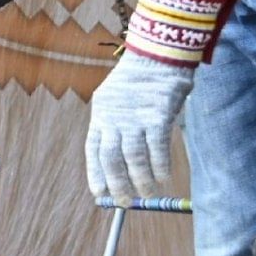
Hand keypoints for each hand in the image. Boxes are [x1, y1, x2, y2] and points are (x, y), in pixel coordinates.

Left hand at [85, 52, 194, 202]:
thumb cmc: (139, 82)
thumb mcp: (116, 100)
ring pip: (134, 157)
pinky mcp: (158, 115)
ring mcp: (135, 117)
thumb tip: (120, 162)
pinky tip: (163, 177)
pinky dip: (160, 165)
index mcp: (100, 114)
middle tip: (123, 202)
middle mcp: (114, 117)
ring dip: (141, 179)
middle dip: (117, 183)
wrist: (157, 54)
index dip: (95, 173)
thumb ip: (116, 126)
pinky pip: (158, 147)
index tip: (99, 193)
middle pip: (111, 158)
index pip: (92, 149)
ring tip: (147, 193)